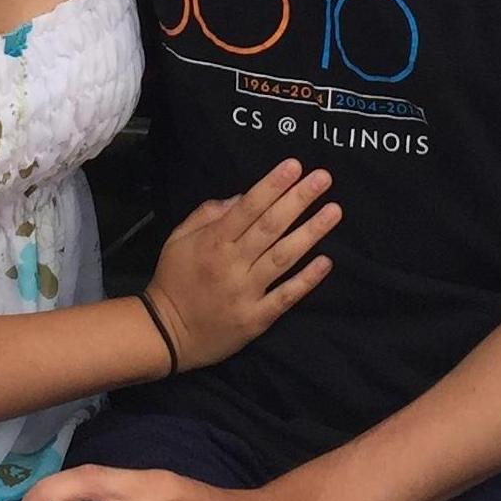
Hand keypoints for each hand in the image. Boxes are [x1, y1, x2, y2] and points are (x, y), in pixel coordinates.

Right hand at [143, 159, 337, 370]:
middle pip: (270, 227)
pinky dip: (306, 279)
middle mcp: (232, 264)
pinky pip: (285, 296)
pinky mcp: (257, 318)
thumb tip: (243, 197)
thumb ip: (208, 214)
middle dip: (299, 200)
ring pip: (283, 257)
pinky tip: (326, 261)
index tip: (295, 166)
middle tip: (324, 178)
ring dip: (310, 233)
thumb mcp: (178, 239)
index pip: (248, 208)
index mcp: (213, 242)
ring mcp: (246, 293)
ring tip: (334, 211)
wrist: (167, 334)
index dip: (272, 186)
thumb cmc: (174, 279)